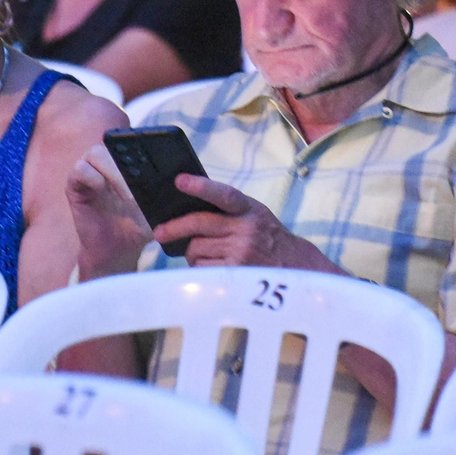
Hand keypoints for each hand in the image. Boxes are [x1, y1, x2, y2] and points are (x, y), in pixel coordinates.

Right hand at [66, 144, 153, 279]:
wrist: (120, 250)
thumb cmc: (139, 226)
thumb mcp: (158, 206)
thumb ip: (165, 190)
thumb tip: (180, 178)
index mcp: (126, 164)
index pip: (129, 142)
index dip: (138, 143)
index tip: (153, 158)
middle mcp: (106, 165)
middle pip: (111, 145)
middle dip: (126, 164)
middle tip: (139, 189)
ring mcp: (90, 174)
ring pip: (94, 153)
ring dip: (112, 171)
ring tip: (126, 195)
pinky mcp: (75, 188)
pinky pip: (79, 170)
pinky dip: (92, 177)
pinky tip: (103, 191)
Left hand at [154, 175, 334, 270]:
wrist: (295, 267)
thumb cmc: (267, 237)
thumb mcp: (255, 214)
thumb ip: (229, 209)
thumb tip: (187, 208)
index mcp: (249, 209)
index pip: (223, 194)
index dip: (201, 186)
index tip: (180, 181)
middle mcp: (245, 229)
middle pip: (198, 224)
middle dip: (174, 228)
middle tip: (160, 232)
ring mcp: (240, 252)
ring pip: (195, 248)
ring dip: (192, 252)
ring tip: (205, 253)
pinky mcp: (235, 273)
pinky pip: (201, 268)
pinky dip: (199, 267)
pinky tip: (211, 266)